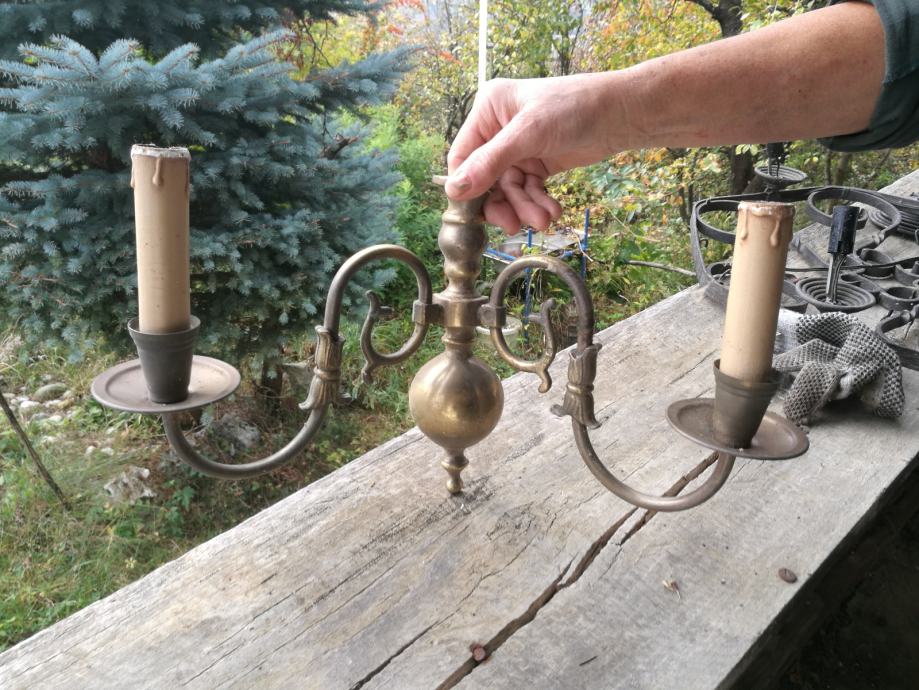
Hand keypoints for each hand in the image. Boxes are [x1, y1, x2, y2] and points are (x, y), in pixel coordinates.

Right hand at [446, 74, 622, 233]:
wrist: (622, 113)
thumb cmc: (575, 107)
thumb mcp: (529, 134)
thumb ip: (490, 162)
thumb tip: (454, 189)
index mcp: (488, 110)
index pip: (462, 156)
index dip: (466, 187)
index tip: (476, 213)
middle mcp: (498, 129)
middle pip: (486, 179)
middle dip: (503, 203)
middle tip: (513, 225)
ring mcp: (518, 147)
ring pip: (510, 189)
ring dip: (525, 207)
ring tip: (543, 220)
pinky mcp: (538, 162)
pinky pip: (529, 190)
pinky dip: (538, 203)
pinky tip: (552, 211)